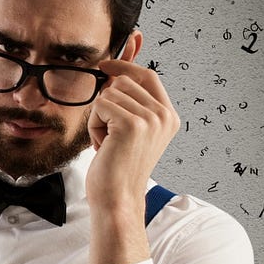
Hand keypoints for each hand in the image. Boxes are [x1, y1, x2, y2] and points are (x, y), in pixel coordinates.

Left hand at [85, 59, 179, 210]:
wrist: (117, 198)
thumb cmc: (119, 168)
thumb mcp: (131, 130)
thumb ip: (131, 102)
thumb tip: (114, 70)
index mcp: (169, 116)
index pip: (148, 75)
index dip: (125, 66)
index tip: (105, 65)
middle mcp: (164, 116)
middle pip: (125, 81)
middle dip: (108, 103)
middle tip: (110, 133)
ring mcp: (150, 119)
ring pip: (109, 94)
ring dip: (99, 117)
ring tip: (108, 142)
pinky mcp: (131, 124)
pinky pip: (100, 106)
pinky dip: (94, 125)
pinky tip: (103, 145)